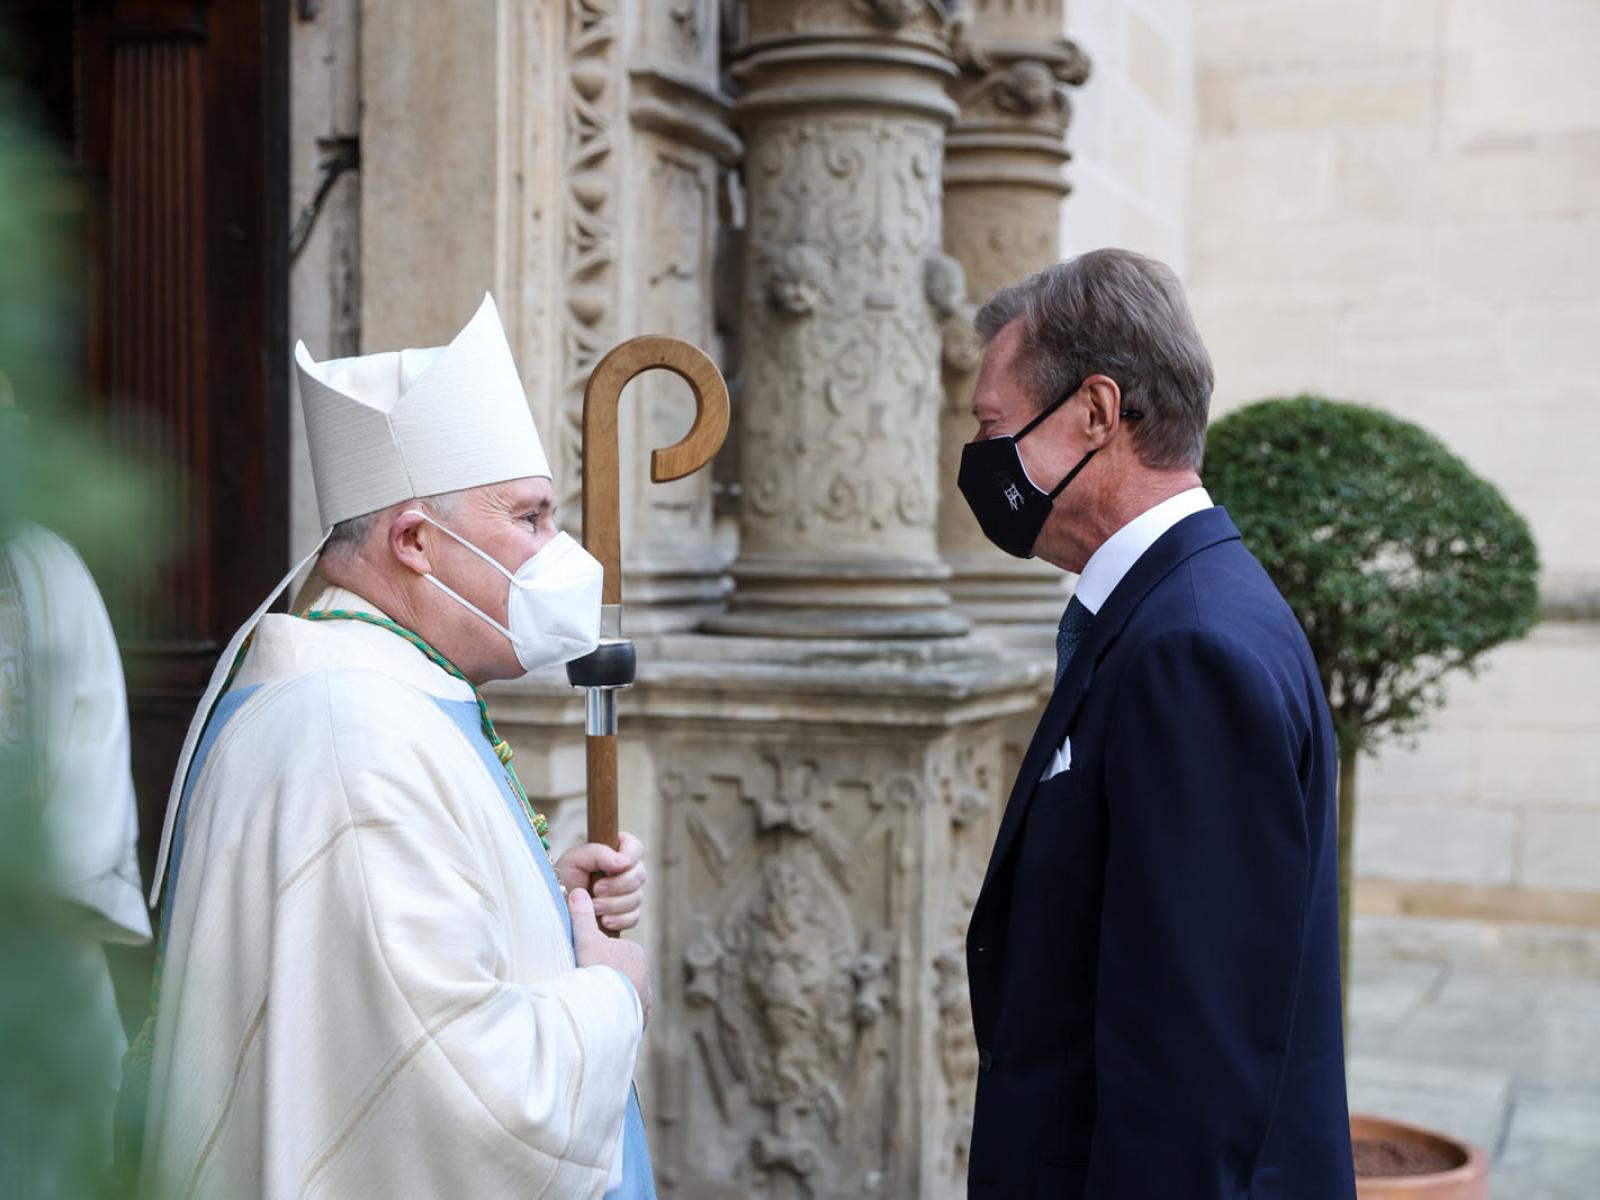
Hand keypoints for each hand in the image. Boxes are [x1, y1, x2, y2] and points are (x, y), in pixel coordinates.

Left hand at [554, 831, 645, 932]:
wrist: (557, 906)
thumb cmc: (564, 878)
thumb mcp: (575, 859)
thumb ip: (598, 853)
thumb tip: (623, 862)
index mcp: (616, 851)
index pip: (636, 848)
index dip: (628, 858)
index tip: (609, 870)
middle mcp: (627, 871)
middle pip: (639, 876)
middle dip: (616, 886)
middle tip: (595, 890)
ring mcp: (630, 893)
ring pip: (637, 898)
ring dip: (613, 904)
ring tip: (593, 906)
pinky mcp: (628, 914)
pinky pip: (633, 917)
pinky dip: (618, 920)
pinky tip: (603, 920)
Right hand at [568, 888, 650, 1026]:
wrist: (606, 1007)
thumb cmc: (596, 970)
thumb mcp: (585, 940)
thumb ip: (581, 917)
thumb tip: (577, 891)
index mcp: (634, 953)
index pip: (614, 953)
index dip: (597, 959)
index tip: (584, 967)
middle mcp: (645, 974)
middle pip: (620, 975)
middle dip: (607, 980)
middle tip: (588, 988)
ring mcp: (645, 998)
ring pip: (624, 995)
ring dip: (612, 1000)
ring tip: (594, 1005)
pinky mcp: (641, 1017)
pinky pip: (627, 1015)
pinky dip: (617, 1016)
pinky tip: (604, 1019)